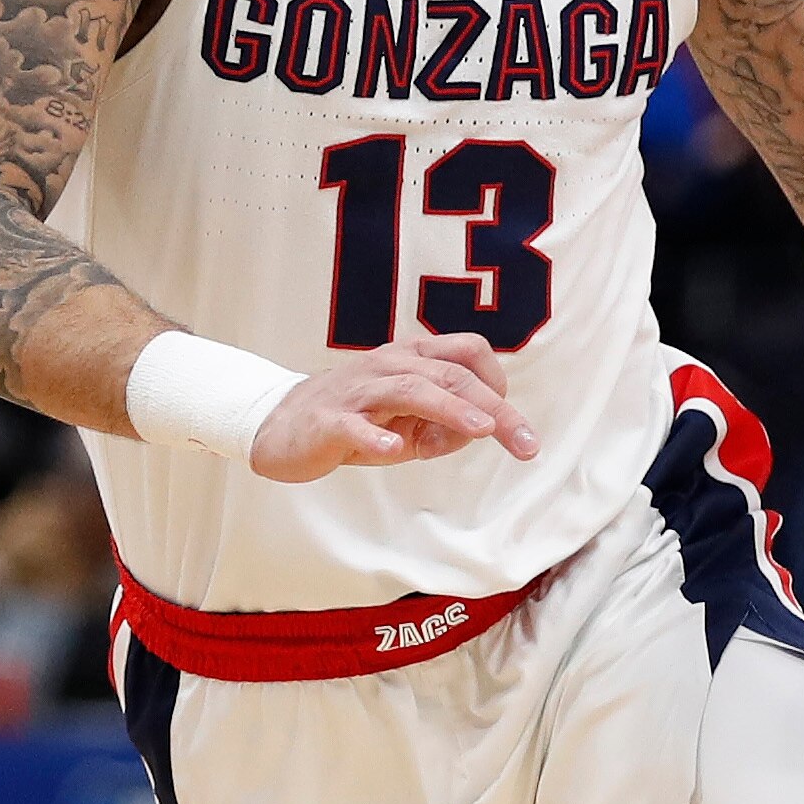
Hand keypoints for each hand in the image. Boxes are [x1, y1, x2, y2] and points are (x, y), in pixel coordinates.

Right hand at [250, 332, 540, 481]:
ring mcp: (357, 393)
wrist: (278, 425)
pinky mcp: (327, 421)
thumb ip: (444, 427)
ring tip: (481, 429)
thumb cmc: (352, 420)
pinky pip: (353, 425)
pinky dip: (375, 436)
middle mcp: (387, 367)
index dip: (497, 384)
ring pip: (410, 389)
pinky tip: (393, 449)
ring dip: (449, 408)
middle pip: (449, 374)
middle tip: (525, 443)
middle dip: (494, 407)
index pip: (467, 354)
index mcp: (410, 360)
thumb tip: (479, 432)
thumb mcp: (406, 424)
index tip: (512, 426)